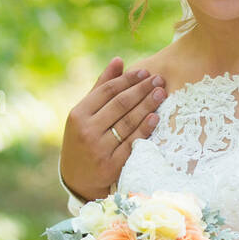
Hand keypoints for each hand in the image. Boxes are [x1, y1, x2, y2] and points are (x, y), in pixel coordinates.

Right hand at [60, 56, 166, 201]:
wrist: (77, 179)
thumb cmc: (83, 139)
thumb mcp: (85, 114)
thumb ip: (101, 87)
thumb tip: (119, 60)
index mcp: (78, 114)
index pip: (107, 91)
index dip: (127, 80)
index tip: (145, 71)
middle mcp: (87, 130)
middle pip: (120, 105)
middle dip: (141, 89)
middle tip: (159, 79)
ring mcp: (99, 149)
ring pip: (128, 122)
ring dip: (147, 105)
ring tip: (161, 92)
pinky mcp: (111, 165)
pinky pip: (132, 143)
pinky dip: (144, 129)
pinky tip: (155, 117)